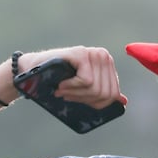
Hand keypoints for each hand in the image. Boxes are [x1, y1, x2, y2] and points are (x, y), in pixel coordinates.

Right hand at [12, 46, 127, 107]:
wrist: (33, 70)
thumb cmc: (57, 80)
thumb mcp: (83, 89)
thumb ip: (102, 92)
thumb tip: (124, 101)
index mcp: (107, 64)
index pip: (112, 94)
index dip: (96, 104)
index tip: (80, 100)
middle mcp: (104, 56)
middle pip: (105, 93)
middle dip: (85, 100)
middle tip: (68, 96)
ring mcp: (94, 53)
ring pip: (96, 89)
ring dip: (76, 94)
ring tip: (63, 89)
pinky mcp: (82, 54)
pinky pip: (86, 81)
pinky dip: (72, 87)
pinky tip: (62, 83)